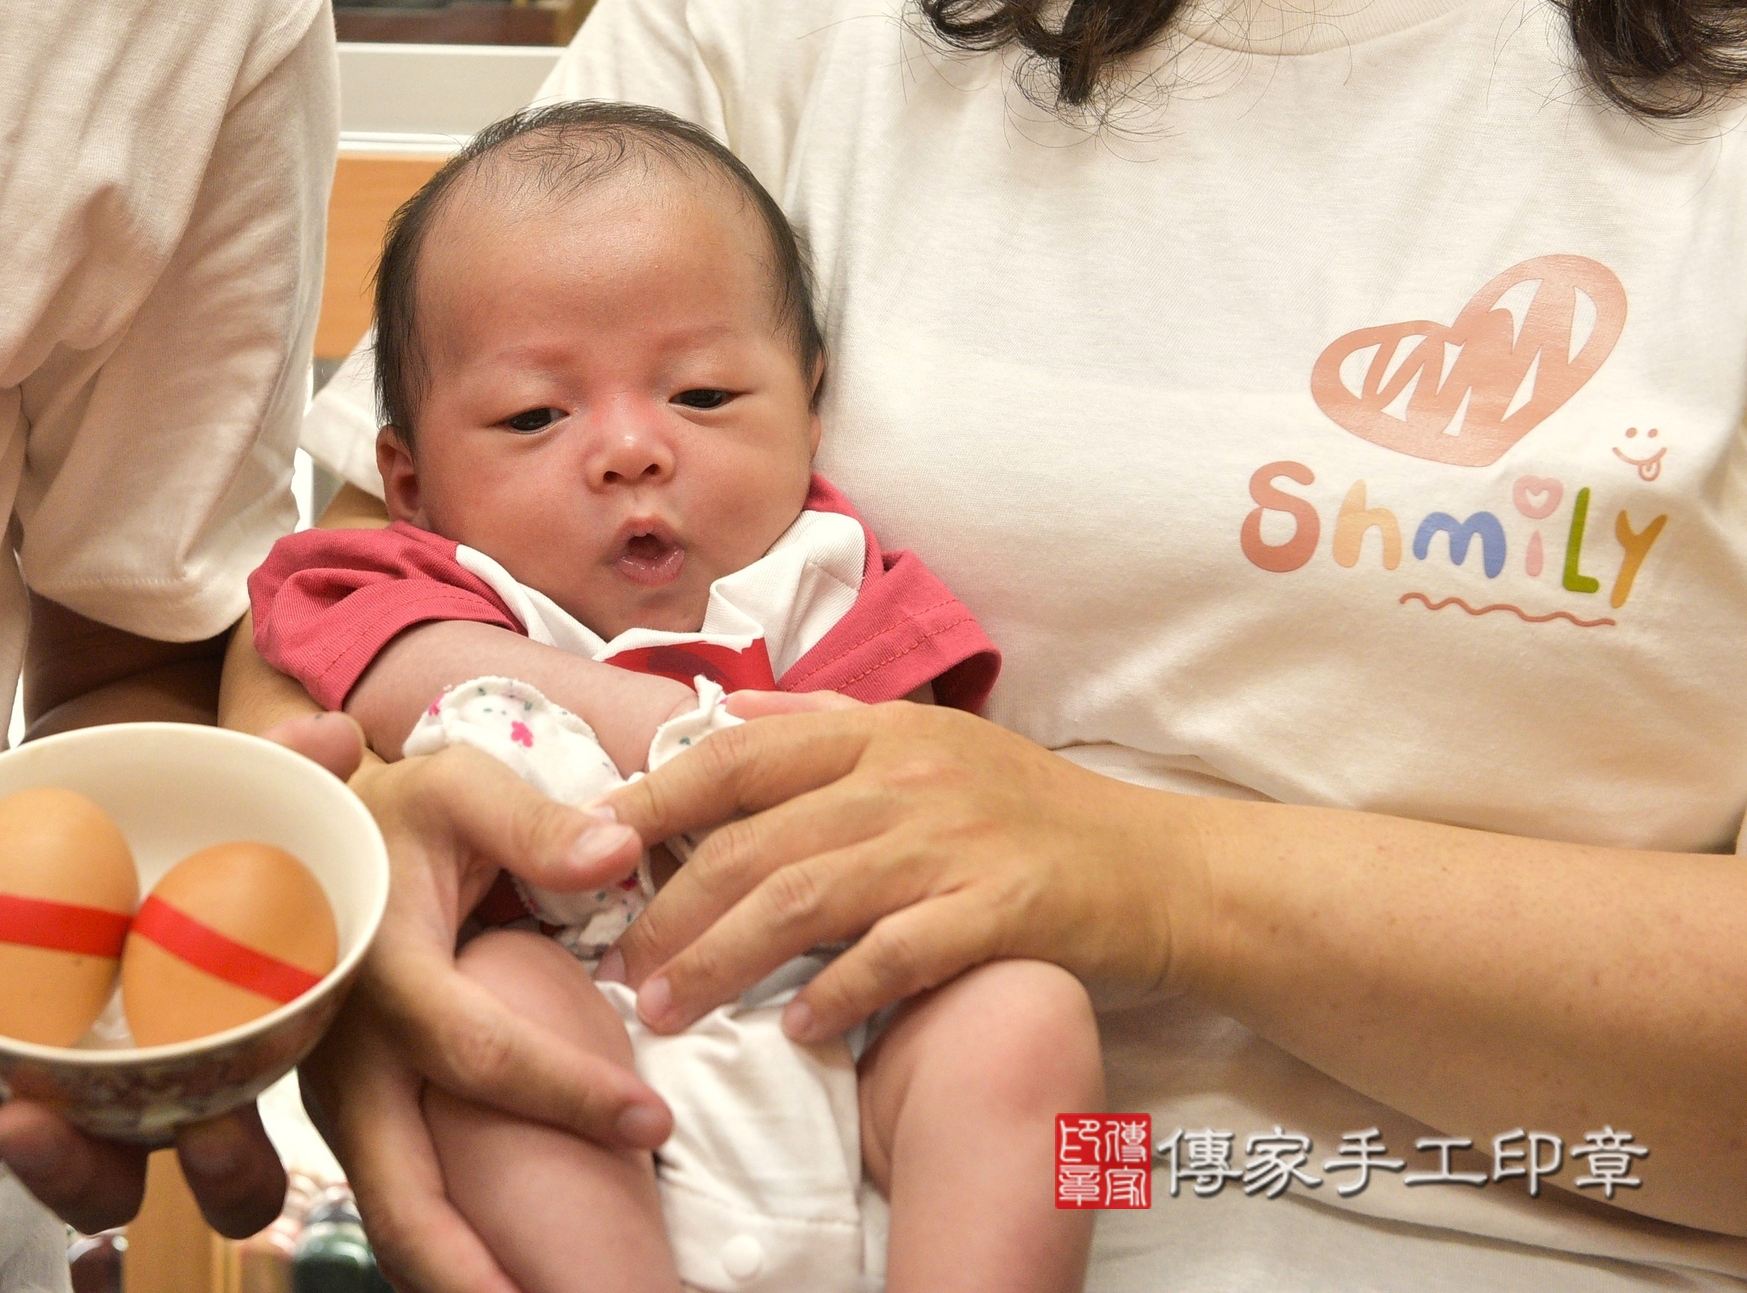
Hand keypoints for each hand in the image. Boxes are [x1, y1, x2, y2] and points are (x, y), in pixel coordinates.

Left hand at [0, 712, 367, 1237]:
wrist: (106, 793)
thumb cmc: (195, 817)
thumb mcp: (243, 790)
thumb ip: (297, 770)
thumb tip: (335, 740)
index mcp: (216, 1075)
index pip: (237, 1173)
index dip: (230, 1177)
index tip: (214, 1134)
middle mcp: (128, 1099)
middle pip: (102, 1186)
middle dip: (63, 1171)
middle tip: (24, 1120)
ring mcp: (44, 1078)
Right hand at [300, 744, 672, 1292]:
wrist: (303, 838)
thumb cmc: (398, 812)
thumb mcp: (458, 788)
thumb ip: (534, 822)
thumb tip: (618, 852)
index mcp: (381, 969)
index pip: (478, 1051)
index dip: (568, 1093)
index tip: (655, 1123)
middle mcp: (346, 1051)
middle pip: (398, 1186)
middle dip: (466, 1268)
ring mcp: (336, 1094)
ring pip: (390, 1206)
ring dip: (452, 1273)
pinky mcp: (347, 1112)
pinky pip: (395, 1189)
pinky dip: (440, 1247)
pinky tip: (502, 1281)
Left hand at [600, 702, 1205, 1041]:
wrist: (1160, 869)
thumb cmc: (1029, 813)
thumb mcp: (927, 743)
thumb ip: (819, 725)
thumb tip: (716, 715)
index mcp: (876, 730)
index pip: (735, 756)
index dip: (653, 799)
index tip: (586, 847)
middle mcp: (904, 777)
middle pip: (754, 842)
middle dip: (671, 910)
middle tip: (619, 968)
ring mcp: (951, 842)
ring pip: (803, 899)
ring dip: (723, 961)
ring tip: (671, 1010)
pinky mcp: (998, 908)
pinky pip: (893, 955)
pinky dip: (835, 994)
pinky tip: (795, 1031)